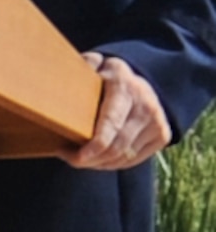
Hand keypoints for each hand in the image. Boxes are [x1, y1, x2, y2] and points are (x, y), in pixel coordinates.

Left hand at [65, 53, 171, 169]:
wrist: (137, 82)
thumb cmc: (105, 78)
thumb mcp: (93, 67)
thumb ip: (82, 69)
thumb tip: (69, 75)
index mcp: (124, 85)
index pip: (111, 122)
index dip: (94, 145)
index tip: (77, 158)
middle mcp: (145, 103)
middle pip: (118, 144)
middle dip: (93, 159)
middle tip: (72, 160)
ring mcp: (157, 120)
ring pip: (126, 155)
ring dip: (101, 164)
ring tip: (82, 160)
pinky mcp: (163, 134)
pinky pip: (134, 159)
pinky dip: (115, 164)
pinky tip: (99, 160)